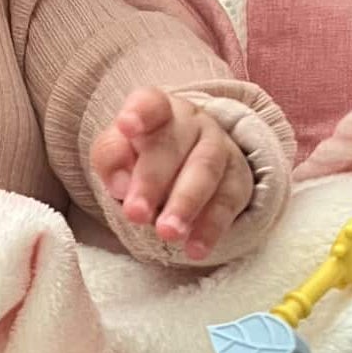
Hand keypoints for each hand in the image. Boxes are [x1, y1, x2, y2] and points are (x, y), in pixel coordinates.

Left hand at [90, 89, 252, 260]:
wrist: (187, 163)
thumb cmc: (144, 156)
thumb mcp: (118, 153)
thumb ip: (112, 159)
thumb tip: (121, 185)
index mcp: (158, 110)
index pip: (151, 104)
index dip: (140, 113)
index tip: (126, 126)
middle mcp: (192, 123)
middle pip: (174, 144)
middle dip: (153, 181)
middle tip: (135, 214)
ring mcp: (219, 148)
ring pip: (206, 170)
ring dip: (185, 204)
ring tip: (167, 234)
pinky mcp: (239, 178)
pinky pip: (228, 201)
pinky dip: (211, 227)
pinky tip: (194, 248)